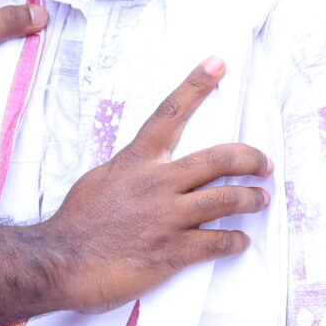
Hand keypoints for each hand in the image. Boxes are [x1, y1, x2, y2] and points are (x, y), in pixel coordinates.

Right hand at [45, 60, 270, 312]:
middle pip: (219, 158)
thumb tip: (145, 170)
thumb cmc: (76, 223)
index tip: (218, 64)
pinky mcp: (173, 251)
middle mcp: (158, 183)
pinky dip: (235, 241)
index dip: (196, 85)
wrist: (60, 261)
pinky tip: (241, 241)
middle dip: (250, 158)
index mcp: (138, 160)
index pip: (170, 114)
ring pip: (227, 199)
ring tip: (261, 200)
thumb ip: (130, 172)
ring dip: (252, 199)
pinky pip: (217, 242)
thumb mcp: (100, 181)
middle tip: (265, 164)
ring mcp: (168, 217)